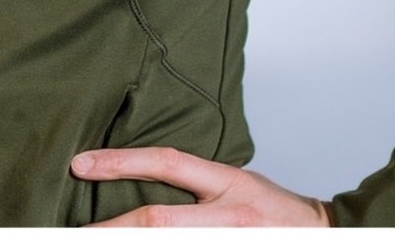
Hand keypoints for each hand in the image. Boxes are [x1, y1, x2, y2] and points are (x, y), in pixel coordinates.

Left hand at [71, 147, 329, 226]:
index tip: (80, 164)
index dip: (122, 162)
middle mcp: (226, 217)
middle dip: (110, 229)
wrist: (321, 234)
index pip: (167, 163)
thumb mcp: (235, 179)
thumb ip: (194, 180)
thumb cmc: (273, 209)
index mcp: (227, 183)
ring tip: (92, 238)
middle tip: (72, 231)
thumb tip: (140, 176)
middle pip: (157, 222)